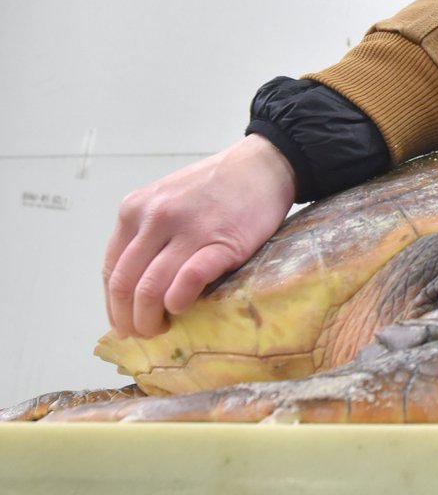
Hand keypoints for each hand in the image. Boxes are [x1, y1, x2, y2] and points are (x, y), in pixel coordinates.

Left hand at [103, 134, 296, 337]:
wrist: (264, 166)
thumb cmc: (217, 187)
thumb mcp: (167, 200)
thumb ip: (148, 235)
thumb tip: (136, 290)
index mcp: (134, 209)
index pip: (110, 270)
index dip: (114, 305)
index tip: (124, 323)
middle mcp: (154, 217)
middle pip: (125, 284)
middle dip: (129, 320)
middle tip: (143, 334)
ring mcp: (188, 229)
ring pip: (149, 289)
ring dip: (150, 320)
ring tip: (162, 328)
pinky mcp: (222, 241)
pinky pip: (187, 280)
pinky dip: (178, 302)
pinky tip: (181, 308)